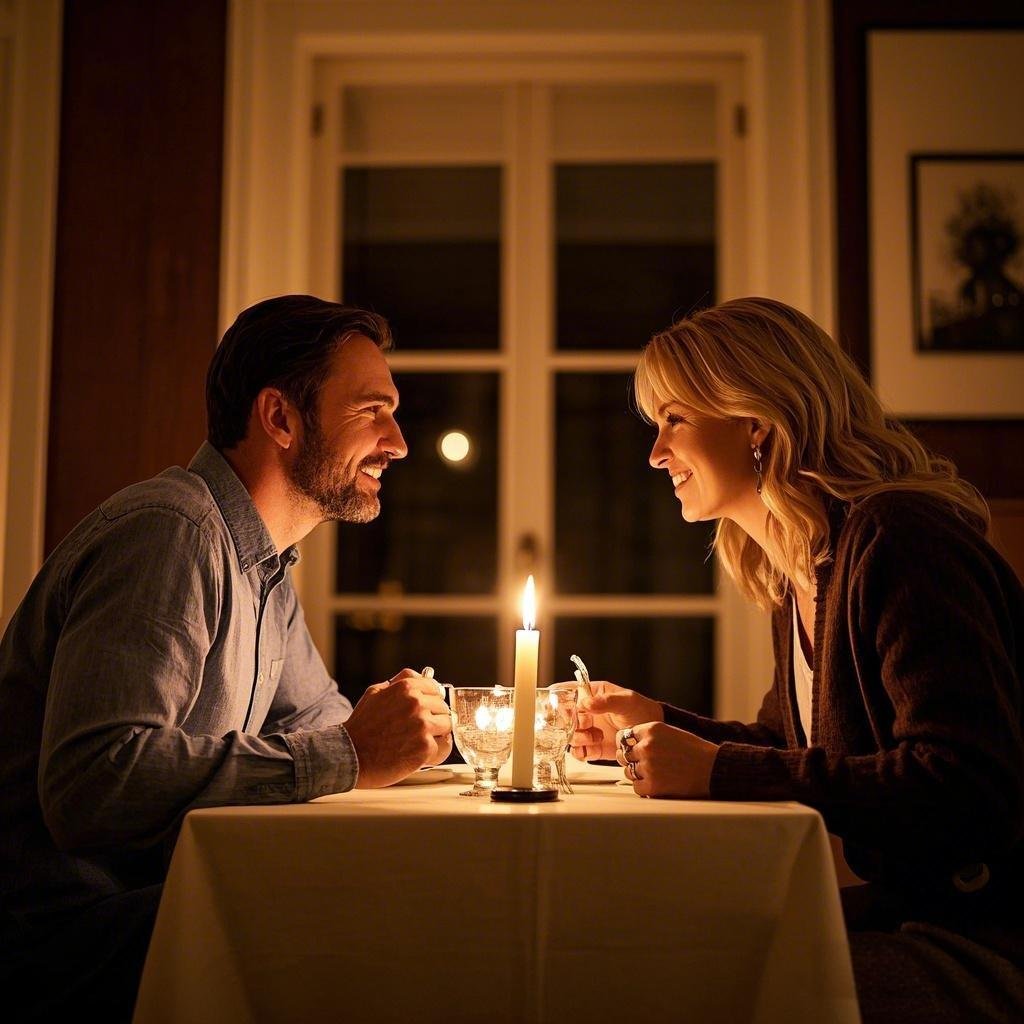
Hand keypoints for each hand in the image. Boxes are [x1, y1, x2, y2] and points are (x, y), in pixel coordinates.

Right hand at [344, 668, 452, 787]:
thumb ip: (399, 682)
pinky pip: (444, 747)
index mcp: (406, 688)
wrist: (349, 756)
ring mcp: (422, 725)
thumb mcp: (375, 692)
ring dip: (436, 734)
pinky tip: (421, 754)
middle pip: (443, 707)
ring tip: (418, 741)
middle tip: (418, 729)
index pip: (436, 688)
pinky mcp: (425, 747)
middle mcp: (417, 703)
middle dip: (434, 718)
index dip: (431, 700)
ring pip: (447, 725)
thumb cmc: (361, 726)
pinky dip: (435, 752)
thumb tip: (420, 677)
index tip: (427, 709)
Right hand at [568, 681, 663, 761]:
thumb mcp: (627, 701)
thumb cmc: (641, 711)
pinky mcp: (592, 747)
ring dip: (577, 738)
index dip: (562, 700)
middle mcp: (587, 712)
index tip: (567, 709)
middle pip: (564, 717)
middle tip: (585, 725)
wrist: (651, 736)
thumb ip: (607, 701)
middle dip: (571, 723)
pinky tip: (593, 749)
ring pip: (569, 735)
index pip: (569, 692)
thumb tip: (585, 702)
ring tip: (595, 738)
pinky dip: (581, 753)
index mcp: (593, 694)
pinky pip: (578, 752)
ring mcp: (588, 729)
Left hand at [616, 722, 717, 798]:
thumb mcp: (670, 732)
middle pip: (623, 754)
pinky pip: (637, 787)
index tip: (632, 749)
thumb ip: (649, 736)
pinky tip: (659, 784)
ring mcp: (648, 766)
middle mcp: (647, 746)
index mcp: (651, 729)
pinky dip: (645, 788)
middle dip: (631, 759)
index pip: (624, 736)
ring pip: (628, 771)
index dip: (628, 744)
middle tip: (646, 764)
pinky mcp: (652, 785)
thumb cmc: (695, 751)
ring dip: (638, 774)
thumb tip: (628, 744)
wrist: (713, 769)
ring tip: (657, 774)